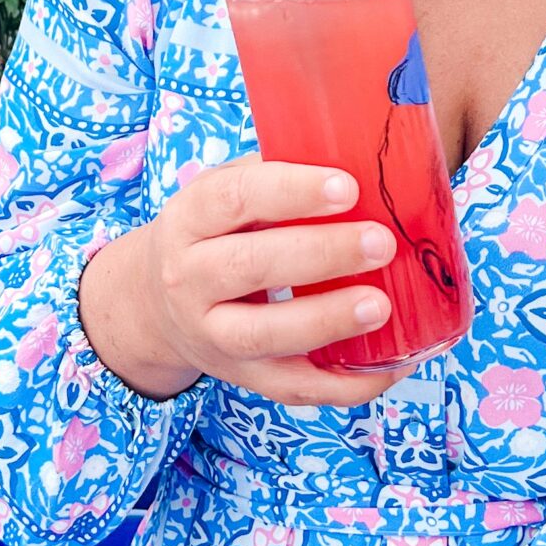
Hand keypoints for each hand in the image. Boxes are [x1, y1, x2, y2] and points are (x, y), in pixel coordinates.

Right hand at [77, 156, 406, 411]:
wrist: (155, 305)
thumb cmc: (213, 234)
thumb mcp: (223, 194)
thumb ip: (275, 176)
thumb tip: (362, 158)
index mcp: (190, 220)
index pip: (234, 198)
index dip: (291, 191)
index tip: (347, 187)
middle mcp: (191, 279)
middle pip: (251, 266)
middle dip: (321, 254)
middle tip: (381, 242)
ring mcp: (213, 335)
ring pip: (264, 333)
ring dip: (326, 320)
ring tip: (381, 305)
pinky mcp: (243, 378)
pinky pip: (293, 388)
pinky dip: (344, 384)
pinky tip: (390, 365)